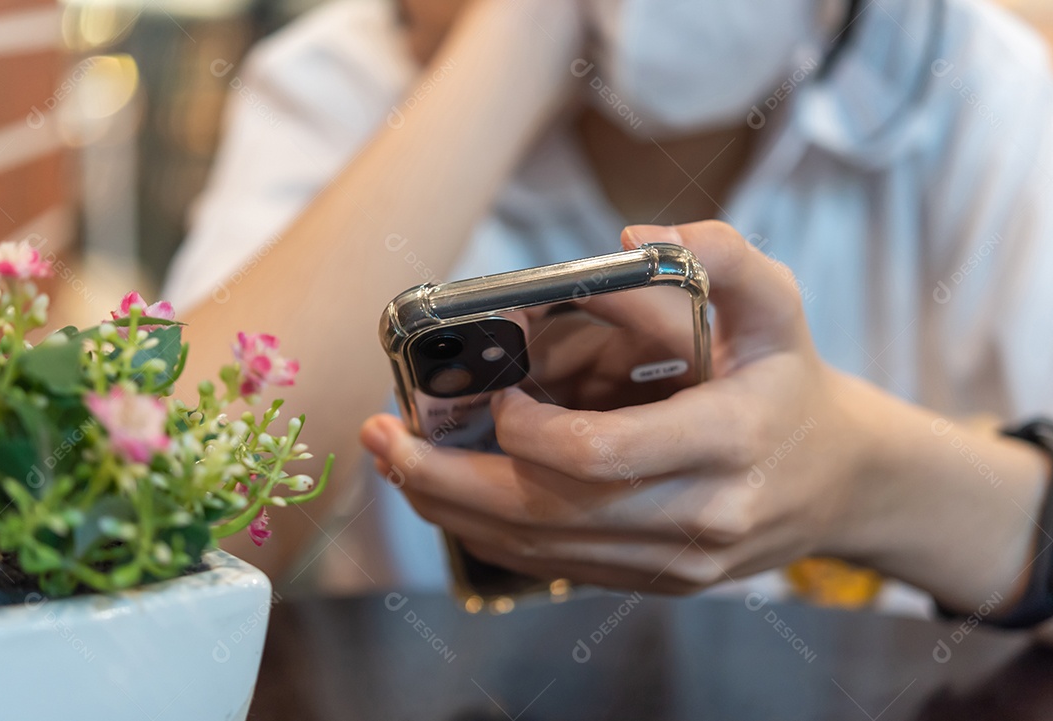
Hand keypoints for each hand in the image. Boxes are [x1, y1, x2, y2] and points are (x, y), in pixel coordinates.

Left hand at [361, 221, 874, 592]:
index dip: (527, 431)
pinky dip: (492, 535)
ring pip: (541, 548)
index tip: (493, 395)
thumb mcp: (778, 302)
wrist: (841, 481)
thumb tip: (629, 237)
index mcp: (728, 440)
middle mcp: (701, 516)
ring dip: (454, 509)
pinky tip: (449, 499)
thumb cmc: (794, 383)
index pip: (601, 454)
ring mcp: (677, 561)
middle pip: (549, 511)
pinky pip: (559, 566)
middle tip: (383, 438)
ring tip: (396, 465)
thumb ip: (719, 255)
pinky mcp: (658, 581)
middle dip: (451, 478)